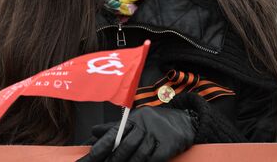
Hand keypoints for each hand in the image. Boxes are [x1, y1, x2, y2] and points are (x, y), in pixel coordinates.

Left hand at [78, 106, 196, 161]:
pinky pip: (154, 159)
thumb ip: (115, 128)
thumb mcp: (135, 120)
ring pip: (139, 154)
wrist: (184, 121)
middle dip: (115, 160)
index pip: (115, 132)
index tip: (92, 157)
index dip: (102, 145)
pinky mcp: (169, 144)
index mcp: (134, 118)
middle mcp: (144, 124)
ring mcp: (157, 134)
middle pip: (126, 145)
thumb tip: (93, 131)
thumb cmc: (155, 123)